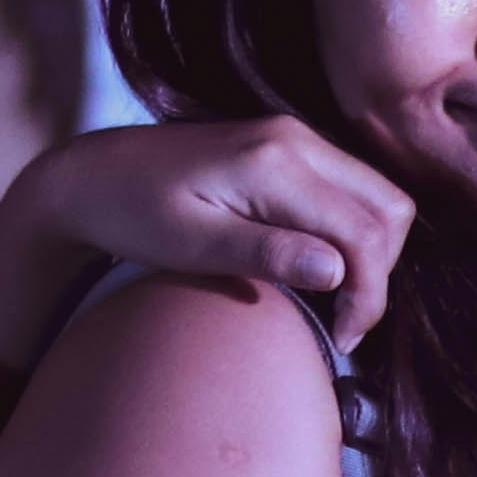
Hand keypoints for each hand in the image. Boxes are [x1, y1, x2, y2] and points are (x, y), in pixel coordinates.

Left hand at [0, 115, 419, 367]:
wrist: (87, 175)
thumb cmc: (129, 213)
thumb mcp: (190, 244)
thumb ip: (266, 253)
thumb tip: (338, 270)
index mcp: (275, 161)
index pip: (363, 230)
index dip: (370, 293)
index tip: (344, 339)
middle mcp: (296, 138)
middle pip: (388, 207)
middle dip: (380, 273)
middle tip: (345, 325)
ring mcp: (294, 137)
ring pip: (377, 196)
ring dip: (371, 253)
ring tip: (336, 303)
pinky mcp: (286, 146)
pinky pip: (348, 188)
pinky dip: (353, 232)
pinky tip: (321, 268)